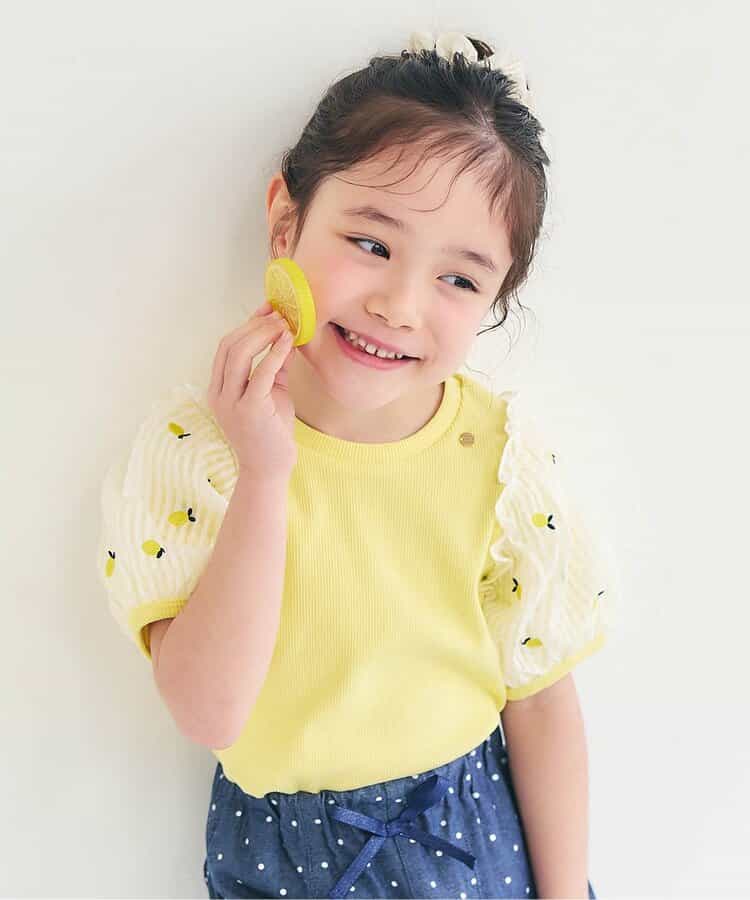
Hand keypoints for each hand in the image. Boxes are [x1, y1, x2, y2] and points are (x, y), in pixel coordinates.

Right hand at [207, 301, 296, 479]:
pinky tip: (288, 341)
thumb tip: (286, 336)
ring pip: (239, 354)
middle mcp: (219, 394)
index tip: (266, 310)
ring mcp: (231, 402)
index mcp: (218, 389)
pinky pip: (261, 372)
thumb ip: (275, 367)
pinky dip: (275, 353)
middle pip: (229, 345)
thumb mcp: (271, 393)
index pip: (225, 347)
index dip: (246, 325)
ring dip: (263, 334)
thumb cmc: (271, 432)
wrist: (270, 468)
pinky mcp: (250, 409)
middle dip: (254, 325)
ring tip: (283, 324)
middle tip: (279, 314)